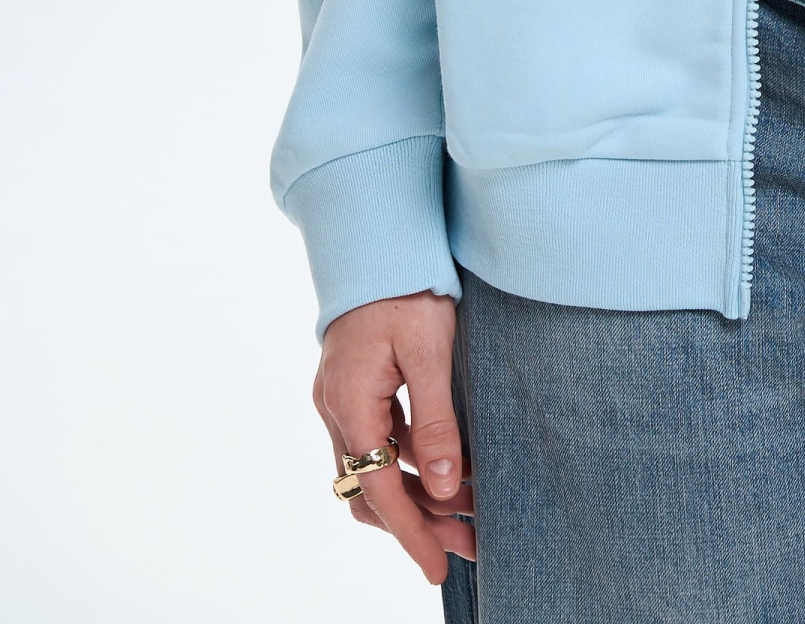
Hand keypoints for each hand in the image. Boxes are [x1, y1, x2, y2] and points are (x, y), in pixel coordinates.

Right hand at [313, 290, 472, 583]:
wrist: (380, 238)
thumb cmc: (408, 286)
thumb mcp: (431, 351)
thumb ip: (437, 422)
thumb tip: (448, 488)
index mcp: (350, 403)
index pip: (380, 490)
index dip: (411, 533)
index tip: (439, 567)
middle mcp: (335, 409)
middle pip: (370, 490)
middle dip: (417, 522)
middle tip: (468, 543)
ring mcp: (340, 400)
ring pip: (372, 471)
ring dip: (416, 497)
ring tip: (468, 516)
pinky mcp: (353, 388)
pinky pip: (376, 444)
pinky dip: (410, 465)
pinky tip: (449, 471)